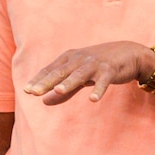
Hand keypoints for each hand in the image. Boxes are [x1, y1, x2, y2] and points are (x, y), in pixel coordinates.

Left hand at [24, 42, 154, 104]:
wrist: (128, 53)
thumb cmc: (99, 66)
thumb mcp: (79, 77)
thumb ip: (63, 90)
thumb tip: (43, 101)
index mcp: (70, 59)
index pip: (50, 70)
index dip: (38, 80)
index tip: (26, 91)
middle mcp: (80, 59)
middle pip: (61, 72)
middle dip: (47, 82)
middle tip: (34, 92)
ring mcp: (95, 64)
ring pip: (79, 74)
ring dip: (69, 82)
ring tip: (59, 91)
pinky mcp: (110, 70)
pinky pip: (103, 81)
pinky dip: (99, 89)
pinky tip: (93, 99)